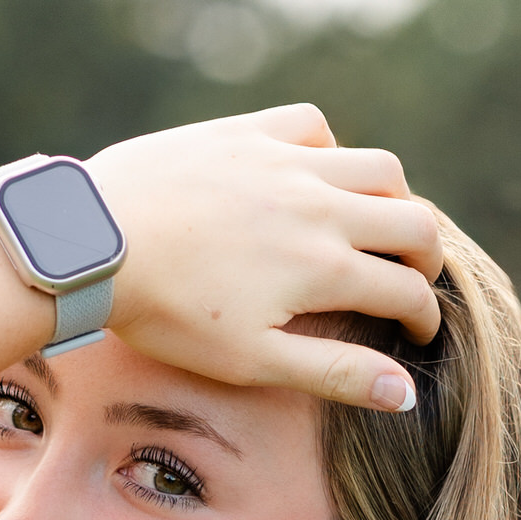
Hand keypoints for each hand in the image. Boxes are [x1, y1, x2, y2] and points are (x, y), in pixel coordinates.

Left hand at [91, 105, 442, 410]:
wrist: (93, 243)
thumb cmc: (169, 315)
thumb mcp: (254, 361)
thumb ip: (335, 373)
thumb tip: (405, 394)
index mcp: (326, 267)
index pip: (408, 290)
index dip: (425, 318)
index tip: (421, 335)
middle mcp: (320, 205)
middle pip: (413, 220)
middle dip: (427, 257)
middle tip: (414, 279)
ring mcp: (285, 161)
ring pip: (378, 165)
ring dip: (394, 198)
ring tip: (380, 225)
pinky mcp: (246, 132)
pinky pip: (313, 125)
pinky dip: (331, 149)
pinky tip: (315, 174)